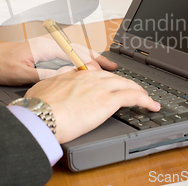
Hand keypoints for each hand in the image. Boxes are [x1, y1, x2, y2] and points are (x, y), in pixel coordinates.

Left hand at [0, 37, 116, 85]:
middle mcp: (47, 44)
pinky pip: (66, 54)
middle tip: (112, 67)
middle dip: (96, 57)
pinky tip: (82, 67)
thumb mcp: (23, 73)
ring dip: (89, 58)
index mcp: (45, 47)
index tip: (104, 71)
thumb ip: (46, 75)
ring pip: (73, 50)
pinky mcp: (41, 52)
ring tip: (103, 67)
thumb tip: (67, 76)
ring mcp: (45, 47)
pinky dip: (78, 59)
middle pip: (78, 49)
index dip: (92, 62)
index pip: (75, 53)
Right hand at [25, 67, 160, 143]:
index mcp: (74, 74)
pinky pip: (133, 97)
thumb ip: (51, 86)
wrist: (40, 115)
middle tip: (133, 91)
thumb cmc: (36, 107)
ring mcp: (100, 87)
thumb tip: (49, 90)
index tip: (111, 83)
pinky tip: (151, 105)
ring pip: (126, 85)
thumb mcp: (41, 89)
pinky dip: (145, 101)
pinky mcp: (108, 100)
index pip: (97, 73)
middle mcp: (89, 77)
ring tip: (145, 98)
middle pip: (114, 78)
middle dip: (126, 84)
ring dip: (138, 91)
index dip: (107, 78)